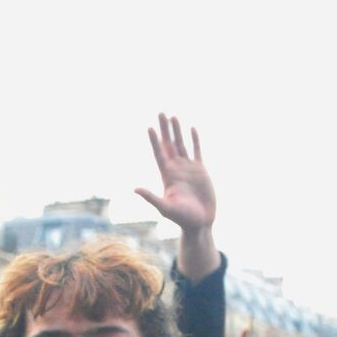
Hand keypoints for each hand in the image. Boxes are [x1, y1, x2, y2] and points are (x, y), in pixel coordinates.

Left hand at [135, 113, 215, 233]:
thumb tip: (135, 189)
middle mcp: (176, 169)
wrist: (200, 223)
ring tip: (173, 116)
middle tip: (160, 113)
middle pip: (168, 144)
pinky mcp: (200, 170)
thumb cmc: (182, 218)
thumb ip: (151, 197)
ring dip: (177, 131)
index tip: (150, 128)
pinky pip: (196, 151)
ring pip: (181, 144)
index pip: (159, 154)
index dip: (154, 141)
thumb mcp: (165, 208)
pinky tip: (191, 128)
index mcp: (167, 176)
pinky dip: (194, 140)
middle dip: (164, 129)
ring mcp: (188, 168)